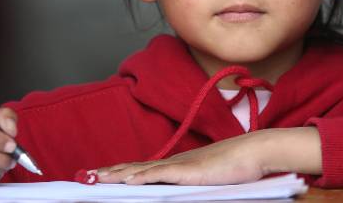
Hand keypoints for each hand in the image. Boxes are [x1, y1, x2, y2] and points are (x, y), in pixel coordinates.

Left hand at [95, 127, 321, 184]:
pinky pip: (160, 174)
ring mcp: (181, 165)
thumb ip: (191, 185)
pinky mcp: (189, 171)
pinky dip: (141, 177)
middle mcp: (175, 162)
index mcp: (178, 165)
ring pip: (142, 169)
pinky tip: (126, 180)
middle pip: (135, 167)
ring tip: (97, 178)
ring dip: (117, 173)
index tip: (102, 175)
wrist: (255, 151)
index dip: (121, 171)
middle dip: (110, 172)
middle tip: (87, 176)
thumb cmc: (238, 167)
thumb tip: (178, 190)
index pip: (143, 168)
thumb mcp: (209, 180)